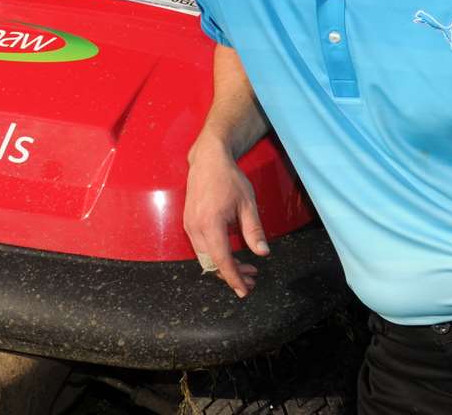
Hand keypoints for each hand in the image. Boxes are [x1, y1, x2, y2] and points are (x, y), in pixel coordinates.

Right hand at [182, 137, 268, 298]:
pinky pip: (201, 248)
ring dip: (223, 266)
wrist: (208, 160)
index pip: (222, 260)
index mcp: (210, 223)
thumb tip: (262, 253)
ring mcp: (189, 226)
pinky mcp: (189, 223)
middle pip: (211, 263)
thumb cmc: (229, 179)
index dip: (233, 277)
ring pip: (205, 258)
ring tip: (245, 268)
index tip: (245, 290)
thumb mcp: (247, 203)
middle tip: (252, 278)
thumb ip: (253, 230)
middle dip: (231, 275)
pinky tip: (231, 255)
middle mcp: (195, 228)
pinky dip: (215, 256)